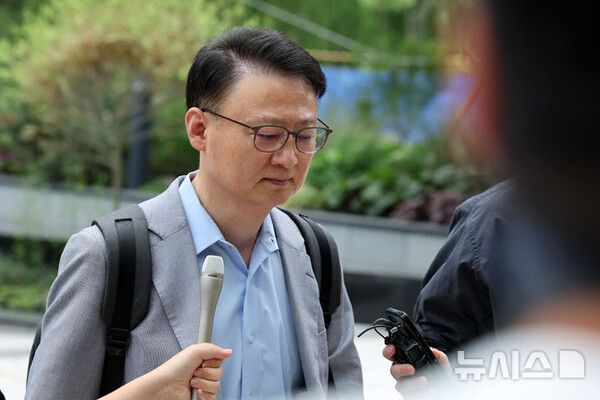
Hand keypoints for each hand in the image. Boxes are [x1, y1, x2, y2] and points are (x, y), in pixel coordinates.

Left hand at [99, 343, 231, 399]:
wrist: (166, 387)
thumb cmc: (175, 368)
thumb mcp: (195, 351)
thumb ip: (214, 349)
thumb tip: (228, 352)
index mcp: (202, 361)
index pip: (219, 360)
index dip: (213, 361)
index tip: (204, 361)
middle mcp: (203, 373)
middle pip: (220, 373)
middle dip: (208, 372)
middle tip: (195, 372)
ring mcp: (202, 386)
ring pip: (217, 385)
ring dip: (205, 383)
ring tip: (192, 382)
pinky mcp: (202, 398)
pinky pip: (214, 397)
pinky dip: (205, 394)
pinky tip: (196, 392)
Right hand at [382, 345, 449, 396]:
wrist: (442, 390)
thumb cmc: (437, 376)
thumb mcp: (441, 364)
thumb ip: (439, 356)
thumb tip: (434, 352)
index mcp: (406, 361)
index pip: (393, 355)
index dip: (389, 351)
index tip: (392, 349)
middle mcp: (403, 373)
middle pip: (393, 370)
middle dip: (401, 369)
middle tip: (412, 369)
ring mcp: (405, 385)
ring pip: (400, 385)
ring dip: (412, 383)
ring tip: (424, 381)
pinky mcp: (409, 395)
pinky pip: (409, 396)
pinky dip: (420, 393)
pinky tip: (429, 391)